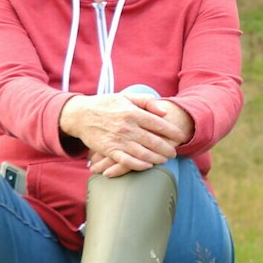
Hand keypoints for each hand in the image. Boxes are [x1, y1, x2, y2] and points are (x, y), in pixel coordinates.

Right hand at [62, 92, 186, 176]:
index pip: (159, 124)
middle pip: (154, 141)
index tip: (181, 136)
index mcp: (133, 112)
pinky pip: (127, 161)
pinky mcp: (109, 150)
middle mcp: (127, 127)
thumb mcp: (126, 97)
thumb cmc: (106, 104)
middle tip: (175, 152)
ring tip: (165, 160)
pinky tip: (148, 166)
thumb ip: (147, 101)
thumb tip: (165, 111)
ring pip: (143, 153)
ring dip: (157, 158)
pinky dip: (139, 165)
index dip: (172, 132)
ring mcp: (118, 140)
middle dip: (168, 148)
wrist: (81, 115)